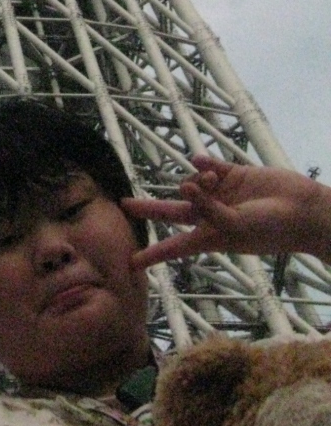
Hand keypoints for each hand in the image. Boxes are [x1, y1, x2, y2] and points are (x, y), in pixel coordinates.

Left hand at [123, 156, 330, 269]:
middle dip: (148, 208)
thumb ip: (207, 209)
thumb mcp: (235, 228)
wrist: (302, 210)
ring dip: (196, 179)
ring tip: (212, 182)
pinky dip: (202, 162)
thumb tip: (184, 185)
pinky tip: (203, 161)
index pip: (174, 248)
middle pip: (171, 212)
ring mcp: (221, 194)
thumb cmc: (271, 229)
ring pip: (192, 182)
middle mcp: (211, 215)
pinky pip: (208, 164)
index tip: (130, 264)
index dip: (152, 255)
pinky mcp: (232, 174)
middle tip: (124, 204)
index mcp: (210, 237)